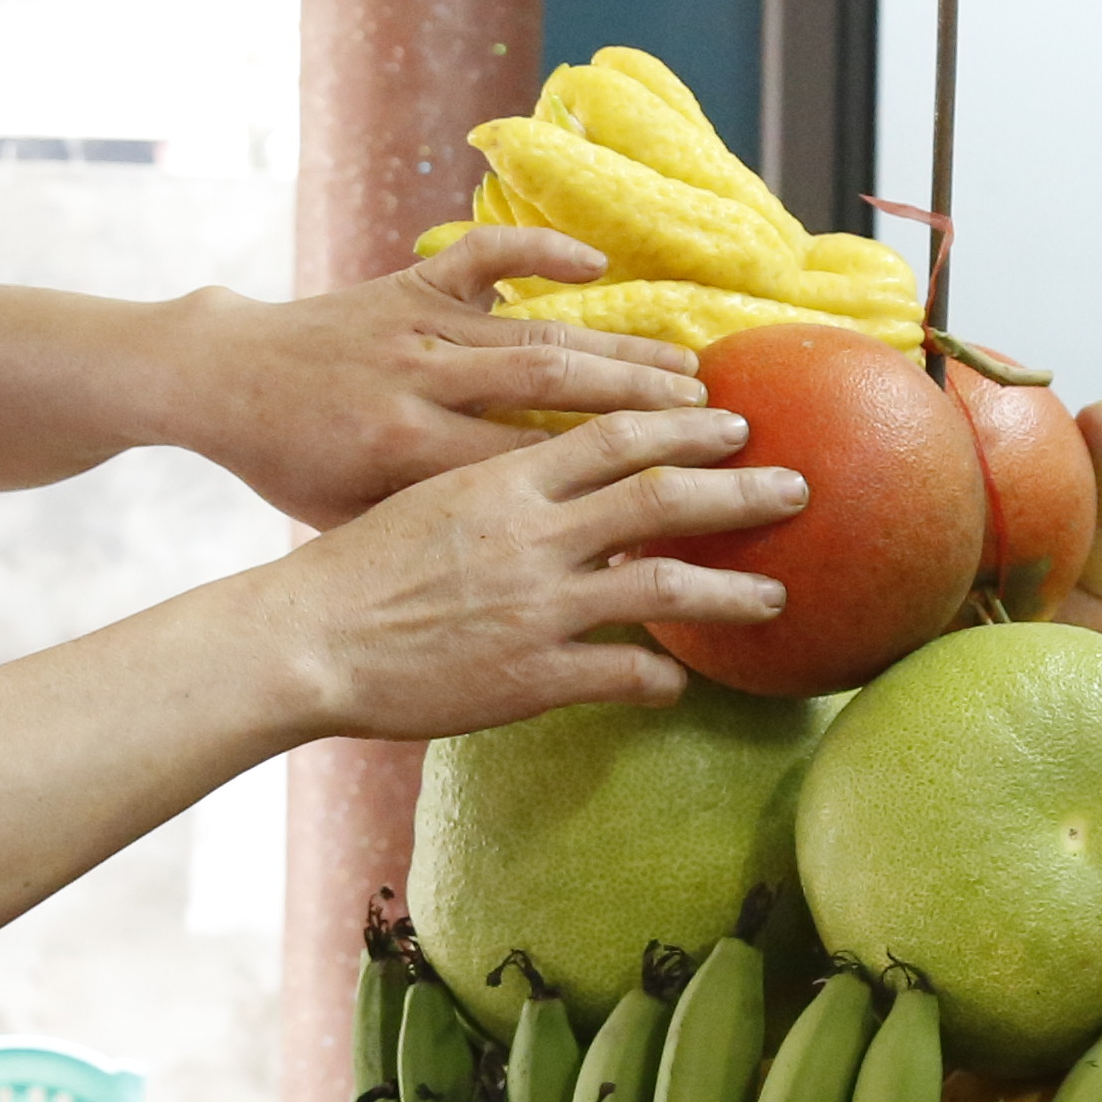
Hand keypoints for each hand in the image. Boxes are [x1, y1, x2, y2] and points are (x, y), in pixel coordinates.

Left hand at [158, 227, 715, 530]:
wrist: (220, 383)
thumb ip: (437, 528)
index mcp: (403, 453)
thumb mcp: (352, 519)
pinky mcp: (406, 283)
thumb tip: (528, 565)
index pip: (528, 465)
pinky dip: (540, 253)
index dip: (604, 482)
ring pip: (536, 334)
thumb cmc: (291, 469)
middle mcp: (418, 382)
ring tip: (694, 368)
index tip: (679, 502)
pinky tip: (598, 263)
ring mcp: (416, 325)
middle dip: (646, 407)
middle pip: (554, 391)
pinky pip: (483, 258)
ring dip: (621, 348)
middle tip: (722, 422)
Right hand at [261, 404, 806, 738]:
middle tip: (797, 487)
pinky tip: (680, 681)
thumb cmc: (353, 566)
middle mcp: (533, 535)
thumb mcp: (426, 494)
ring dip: (730, 590)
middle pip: (662, 497)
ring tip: (777, 595)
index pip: (617, 434)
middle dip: (740, 489)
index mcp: (504, 479)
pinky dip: (661, 677)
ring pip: (662, 585)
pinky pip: (623, 675)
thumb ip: (498, 486)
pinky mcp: (532, 677)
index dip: (684, 425)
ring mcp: (538, 608)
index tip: (733, 420)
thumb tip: (549, 478)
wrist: (304, 637)